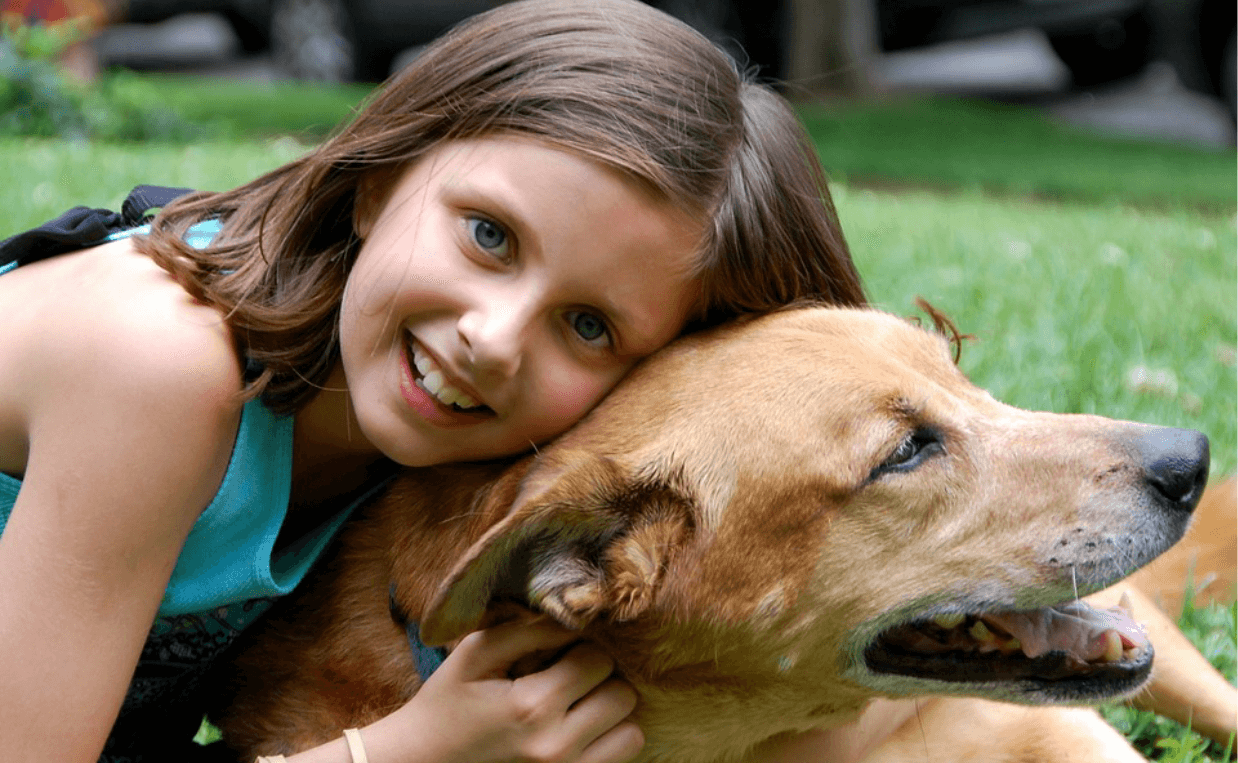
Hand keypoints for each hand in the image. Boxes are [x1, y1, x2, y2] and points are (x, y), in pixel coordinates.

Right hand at [378, 617, 643, 762]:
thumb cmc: (447, 703)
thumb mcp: (477, 653)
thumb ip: (529, 630)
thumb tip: (578, 614)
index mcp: (532, 707)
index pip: (599, 660)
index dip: (582, 650)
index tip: (559, 656)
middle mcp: (557, 748)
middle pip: (623, 696)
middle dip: (601, 681)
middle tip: (570, 680)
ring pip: (631, 733)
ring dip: (611, 715)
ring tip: (577, 708)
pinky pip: (620, 759)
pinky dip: (608, 742)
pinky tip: (579, 731)